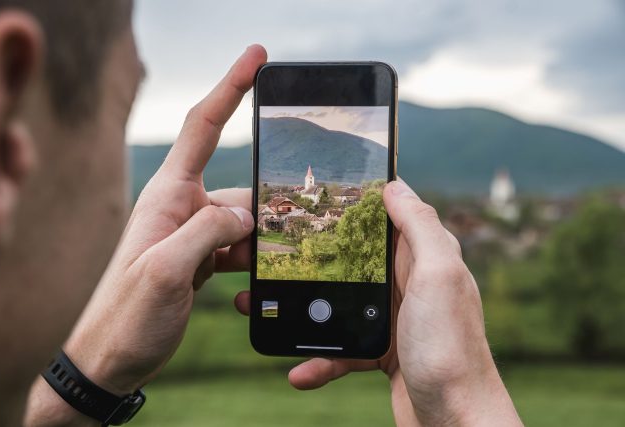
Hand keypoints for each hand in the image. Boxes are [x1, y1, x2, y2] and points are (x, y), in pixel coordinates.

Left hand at [25, 45, 266, 425]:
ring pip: (244, 220)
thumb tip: (247, 211)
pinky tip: (251, 287)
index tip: (257, 58)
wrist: (110, 359)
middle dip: (266, 206)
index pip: (202, 127)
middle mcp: (181, 208)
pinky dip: (251, 262)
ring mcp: (192, 234)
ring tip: (271, 267)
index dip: (230, 87)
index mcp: (168, 196)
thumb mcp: (166, 271)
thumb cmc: (127, 315)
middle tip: (289, 230)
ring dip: (261, 242)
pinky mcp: (200, 258)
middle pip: (239, 187)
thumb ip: (208, 231)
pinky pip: (237, 246)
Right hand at [236, 179, 520, 425]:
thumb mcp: (438, 277)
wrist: (456, 422)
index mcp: (424, 257)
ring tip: (266, 308)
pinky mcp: (382, 351)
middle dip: (315, 255)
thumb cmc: (451, 348)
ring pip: (340, 302)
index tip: (315, 195)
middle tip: (274, 253)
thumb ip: (420, 228)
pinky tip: (299, 371)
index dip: (354, 202)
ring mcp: (394, 318)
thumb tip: (394, 186)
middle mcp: (410, 283)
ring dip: (305, 309)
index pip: (387, 216)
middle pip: (353, 257)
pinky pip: (342, 348)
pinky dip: (320, 359)